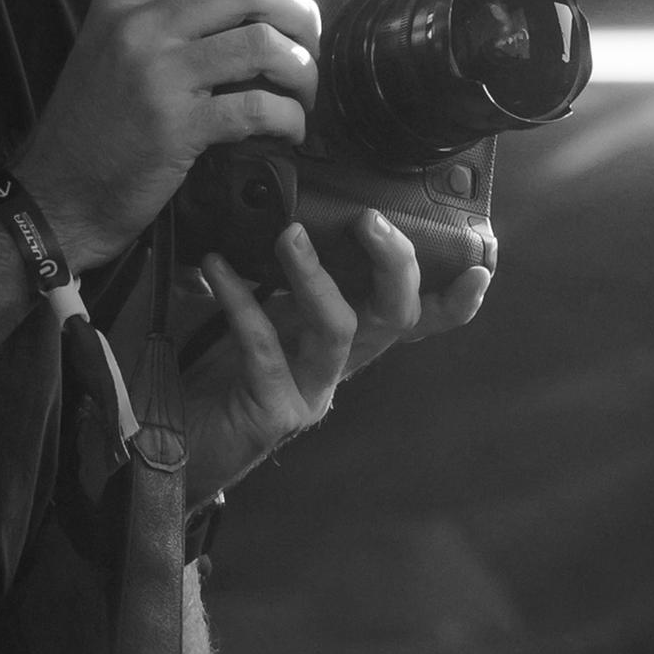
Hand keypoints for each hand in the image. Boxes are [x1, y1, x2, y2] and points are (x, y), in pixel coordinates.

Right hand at [19, 0, 321, 265]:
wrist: (57, 194)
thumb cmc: (92, 123)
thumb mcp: (108, 46)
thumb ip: (161, 12)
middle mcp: (138, 26)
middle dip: (299, 10)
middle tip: (312, 36)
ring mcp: (157, 76)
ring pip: (263, 44)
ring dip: (303, 67)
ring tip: (306, 88)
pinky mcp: (177, 127)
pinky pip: (259, 107)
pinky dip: (290, 117)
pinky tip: (290, 127)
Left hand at [178, 209, 493, 500]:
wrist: (173, 450)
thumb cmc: (213, 376)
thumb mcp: (256, 313)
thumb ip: (278, 275)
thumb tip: (282, 204)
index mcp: (344, 342)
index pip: (416, 321)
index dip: (453, 299)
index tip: (480, 265)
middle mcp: (337, 369)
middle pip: (396, 318)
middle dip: (395, 265)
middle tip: (370, 220)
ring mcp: (309, 393)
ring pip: (340, 329)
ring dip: (317, 276)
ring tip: (289, 234)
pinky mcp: (272, 413)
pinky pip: (265, 348)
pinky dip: (241, 301)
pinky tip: (215, 268)